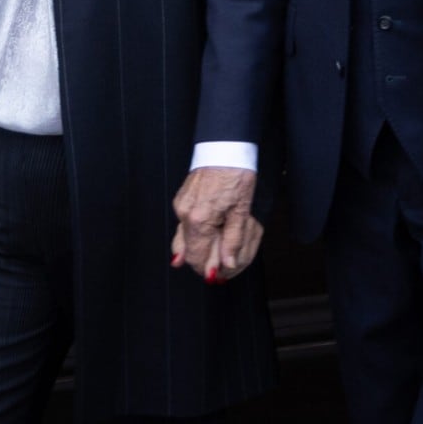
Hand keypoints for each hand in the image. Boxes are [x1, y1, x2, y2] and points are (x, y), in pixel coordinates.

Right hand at [171, 167, 261, 281]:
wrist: (225, 148)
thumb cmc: (236, 175)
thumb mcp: (241, 210)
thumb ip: (233, 239)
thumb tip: (227, 264)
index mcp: (199, 220)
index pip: (197, 257)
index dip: (208, 269)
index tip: (218, 275)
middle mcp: (185, 214)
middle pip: (187, 251)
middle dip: (202, 261)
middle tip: (218, 266)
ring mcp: (181, 205)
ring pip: (184, 238)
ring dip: (197, 248)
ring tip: (214, 251)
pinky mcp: (182, 199)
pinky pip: (184, 224)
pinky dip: (194, 233)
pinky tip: (207, 233)